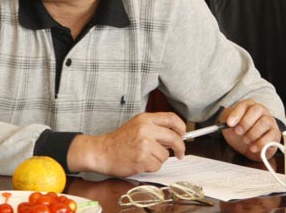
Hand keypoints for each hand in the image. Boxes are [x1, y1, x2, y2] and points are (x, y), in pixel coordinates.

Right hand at [67, 112, 185, 176]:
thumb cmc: (118, 141)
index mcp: (145, 119)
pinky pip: (157, 165)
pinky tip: (141, 162)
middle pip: (174, 138)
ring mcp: (144, 144)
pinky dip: (151, 167)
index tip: (183, 134)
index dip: (181, 127)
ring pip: (165, 155)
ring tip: (145, 156)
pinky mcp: (142, 158)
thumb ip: (154, 128)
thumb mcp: (136, 126)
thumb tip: (174, 136)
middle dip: (180, 148)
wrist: (102, 152)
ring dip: (159, 159)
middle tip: (179, 153)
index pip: (171, 118)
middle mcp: (145, 129)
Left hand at [219, 99, 280, 160]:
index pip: (244, 104)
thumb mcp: (229, 124)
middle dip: (245, 122)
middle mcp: (261, 111)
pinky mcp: (275, 134)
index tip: (229, 123)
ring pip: (265, 122)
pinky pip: (271, 136)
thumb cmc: (239, 131)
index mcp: (249, 106)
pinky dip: (260, 143)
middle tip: (238, 132)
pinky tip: (252, 147)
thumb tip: (227, 122)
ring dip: (253, 133)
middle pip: (257, 110)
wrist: (247, 146)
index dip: (236, 113)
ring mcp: (270, 122)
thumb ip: (226, 120)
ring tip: (245, 140)